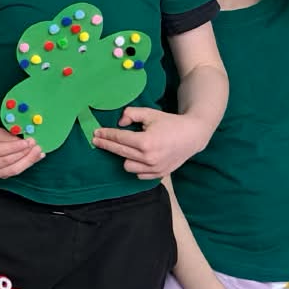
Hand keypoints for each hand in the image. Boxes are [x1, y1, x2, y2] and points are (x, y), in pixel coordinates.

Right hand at [0, 126, 42, 179]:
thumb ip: (9, 138)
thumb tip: (26, 142)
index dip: (15, 147)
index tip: (27, 142)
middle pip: (7, 162)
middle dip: (24, 153)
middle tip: (35, 145)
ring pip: (13, 170)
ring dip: (28, 160)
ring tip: (38, 151)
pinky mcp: (0, 177)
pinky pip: (16, 172)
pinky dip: (27, 164)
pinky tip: (36, 157)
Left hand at [89, 106, 210, 178]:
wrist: (192, 136)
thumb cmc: (170, 123)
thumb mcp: (149, 113)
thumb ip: (131, 114)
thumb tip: (119, 123)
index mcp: (146, 142)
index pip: (119, 139)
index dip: (106, 135)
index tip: (96, 133)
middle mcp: (149, 158)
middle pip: (120, 152)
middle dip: (106, 145)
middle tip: (96, 140)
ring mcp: (154, 168)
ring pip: (127, 166)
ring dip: (124, 156)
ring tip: (125, 148)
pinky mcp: (159, 174)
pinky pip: (139, 174)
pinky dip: (136, 167)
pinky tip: (135, 158)